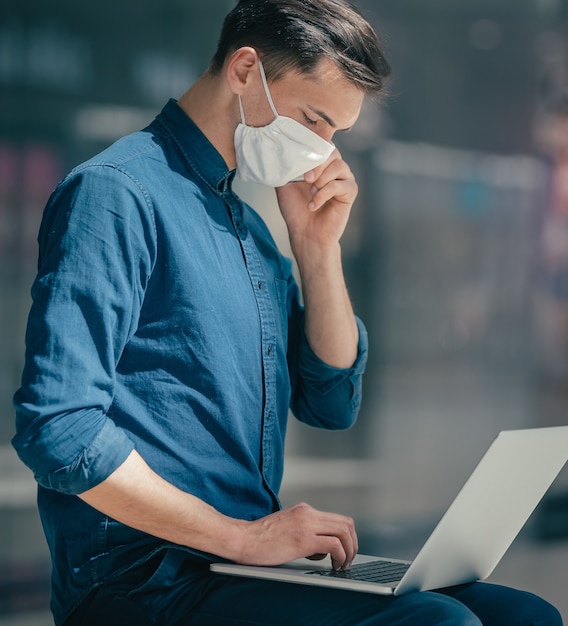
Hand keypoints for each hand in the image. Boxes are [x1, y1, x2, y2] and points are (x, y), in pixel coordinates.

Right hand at [234, 502, 357, 570]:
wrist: (242, 539)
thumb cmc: (260, 538)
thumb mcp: (287, 526)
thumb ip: (304, 530)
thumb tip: (320, 548)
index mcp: (304, 509)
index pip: (337, 518)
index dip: (347, 536)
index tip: (345, 551)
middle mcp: (308, 512)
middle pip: (346, 523)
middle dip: (353, 544)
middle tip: (348, 560)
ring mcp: (306, 524)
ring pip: (344, 531)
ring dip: (349, 551)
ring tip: (342, 565)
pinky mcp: (303, 539)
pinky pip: (334, 545)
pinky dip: (340, 556)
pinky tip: (334, 565)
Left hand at [275, 148, 357, 258]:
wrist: (305, 234)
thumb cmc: (296, 211)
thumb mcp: (284, 185)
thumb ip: (285, 168)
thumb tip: (276, 152)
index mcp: (320, 163)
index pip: (321, 143)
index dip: (312, 148)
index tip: (300, 162)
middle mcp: (334, 168)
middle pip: (332, 151)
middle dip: (317, 163)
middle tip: (306, 179)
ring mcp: (344, 179)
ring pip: (338, 165)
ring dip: (321, 179)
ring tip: (311, 193)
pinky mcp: (350, 192)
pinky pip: (339, 185)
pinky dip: (324, 194)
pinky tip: (313, 205)